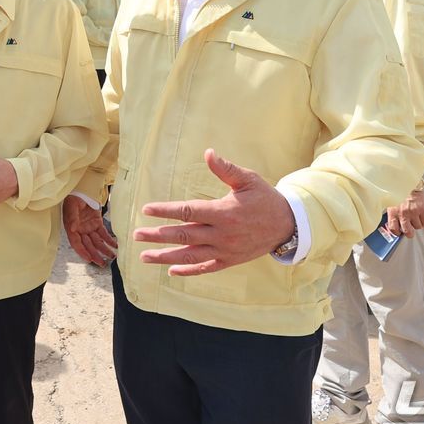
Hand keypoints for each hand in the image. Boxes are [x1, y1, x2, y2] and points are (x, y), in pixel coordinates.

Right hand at [64, 195, 116, 265]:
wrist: (81, 189)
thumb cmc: (73, 198)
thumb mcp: (71, 207)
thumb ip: (72, 218)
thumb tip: (73, 229)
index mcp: (72, 229)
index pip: (76, 243)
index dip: (82, 252)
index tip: (89, 259)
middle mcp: (80, 231)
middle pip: (88, 245)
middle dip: (95, 255)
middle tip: (102, 263)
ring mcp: (89, 228)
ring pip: (97, 242)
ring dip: (104, 250)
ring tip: (112, 256)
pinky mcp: (97, 224)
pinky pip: (103, 234)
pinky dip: (109, 240)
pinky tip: (114, 246)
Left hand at [133, 150, 294, 275]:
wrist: (288, 225)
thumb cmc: (265, 199)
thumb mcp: (248, 180)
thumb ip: (226, 169)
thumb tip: (208, 153)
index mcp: (223, 213)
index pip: (187, 212)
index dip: (165, 211)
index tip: (146, 210)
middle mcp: (221, 235)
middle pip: (183, 236)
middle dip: (157, 236)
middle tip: (135, 234)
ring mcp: (225, 251)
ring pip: (189, 256)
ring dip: (165, 257)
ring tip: (144, 256)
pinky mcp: (229, 261)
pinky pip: (205, 268)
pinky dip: (188, 271)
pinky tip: (171, 271)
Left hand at [386, 189, 423, 236]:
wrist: (408, 181)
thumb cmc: (397, 192)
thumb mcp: (390, 202)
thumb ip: (391, 212)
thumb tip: (393, 224)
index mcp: (393, 212)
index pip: (393, 229)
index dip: (396, 232)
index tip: (399, 232)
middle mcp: (403, 213)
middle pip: (407, 232)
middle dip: (409, 233)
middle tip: (409, 229)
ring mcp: (413, 212)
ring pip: (417, 227)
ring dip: (416, 225)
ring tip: (415, 219)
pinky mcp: (422, 209)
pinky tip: (421, 218)